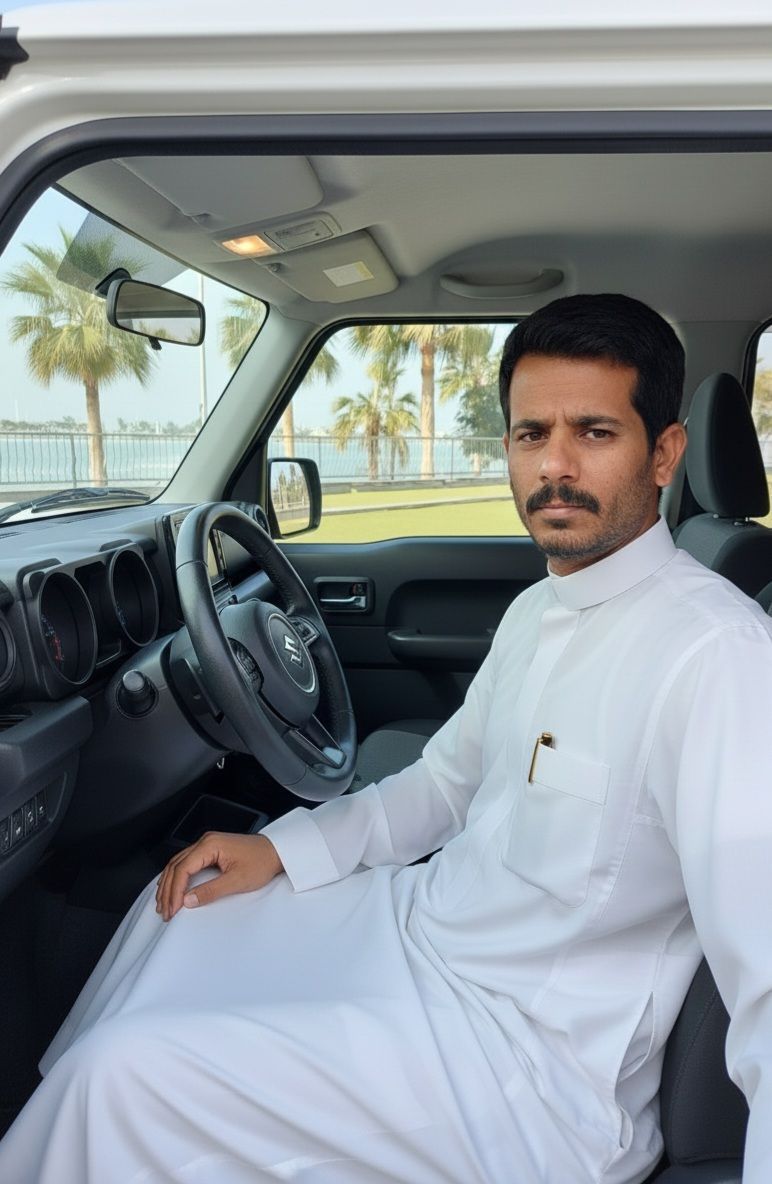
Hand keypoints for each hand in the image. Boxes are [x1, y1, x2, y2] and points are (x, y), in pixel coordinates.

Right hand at [155, 831, 282, 921]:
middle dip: (167, 890)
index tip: (172, 909)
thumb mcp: (237, 881)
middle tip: (164, 911)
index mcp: (210, 845)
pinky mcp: (210, 850)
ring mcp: (206, 844)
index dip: (175, 891)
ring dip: (169, 884)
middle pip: (176, 866)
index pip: (183, 869)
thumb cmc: (261, 862)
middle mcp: (205, 841)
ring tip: (163, 903)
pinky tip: (172, 888)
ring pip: (178, 864)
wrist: (276, 852)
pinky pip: (185, 863)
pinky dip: (176, 877)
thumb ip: (211, 891)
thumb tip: (188, 900)